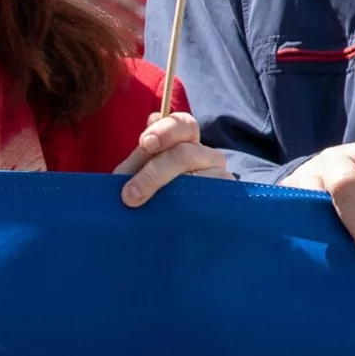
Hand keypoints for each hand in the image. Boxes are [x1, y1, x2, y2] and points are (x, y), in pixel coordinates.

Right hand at [52, 0, 145, 50]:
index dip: (128, 3)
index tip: (145, 13)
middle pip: (104, 11)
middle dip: (126, 23)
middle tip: (146, 35)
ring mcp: (61, 6)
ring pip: (91, 23)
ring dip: (112, 35)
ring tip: (132, 45)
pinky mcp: (55, 15)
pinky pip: (78, 29)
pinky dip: (93, 39)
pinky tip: (107, 50)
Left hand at [114, 111, 229, 205]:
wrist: (158, 239)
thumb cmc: (147, 201)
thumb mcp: (138, 175)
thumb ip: (141, 154)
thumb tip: (153, 116)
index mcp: (185, 144)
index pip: (183, 124)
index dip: (165, 129)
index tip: (144, 143)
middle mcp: (206, 157)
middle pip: (186, 151)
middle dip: (154, 170)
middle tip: (129, 194)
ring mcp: (219, 179)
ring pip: (194, 176)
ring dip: (159, 187)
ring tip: (136, 205)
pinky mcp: (225, 199)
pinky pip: (207, 196)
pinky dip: (183, 205)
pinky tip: (169, 214)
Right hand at [281, 141, 354, 263]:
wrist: (324, 177)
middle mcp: (338, 158)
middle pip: (348, 186)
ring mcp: (309, 173)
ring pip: (318, 197)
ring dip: (338, 231)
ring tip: (354, 258)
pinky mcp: (288, 191)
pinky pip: (298, 212)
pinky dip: (313, 234)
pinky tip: (328, 252)